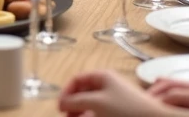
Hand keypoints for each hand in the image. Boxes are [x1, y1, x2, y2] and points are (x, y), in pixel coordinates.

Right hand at [58, 70, 172, 116]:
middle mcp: (107, 85)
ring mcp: (114, 98)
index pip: (77, 79)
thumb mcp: (97, 102)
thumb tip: (63, 102)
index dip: (66, 92)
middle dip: (73, 104)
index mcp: (102, 76)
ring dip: (81, 112)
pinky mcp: (119, 110)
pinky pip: (99, 111)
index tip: (60, 107)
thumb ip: (76, 101)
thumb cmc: (127, 108)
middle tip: (67, 116)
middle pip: (83, 92)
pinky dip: (91, 115)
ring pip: (90, 104)